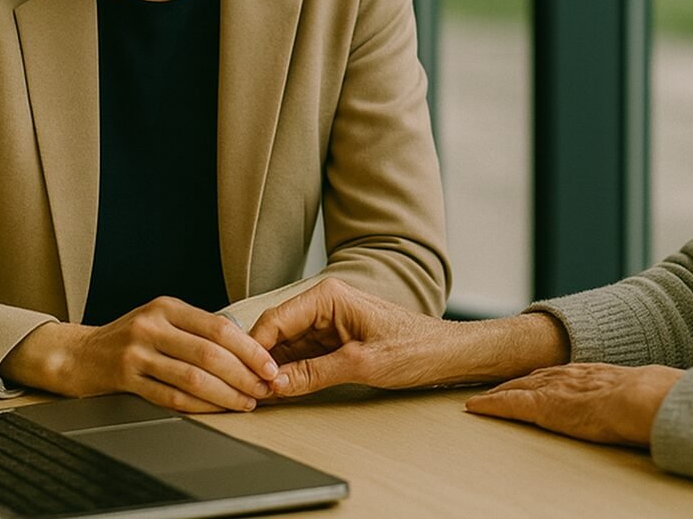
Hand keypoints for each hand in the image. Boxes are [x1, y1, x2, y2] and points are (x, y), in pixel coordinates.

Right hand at [0, 297, 279, 412]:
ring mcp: (136, 353)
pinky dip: (200, 406)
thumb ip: (195, 328)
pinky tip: (216, 410)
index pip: (219, 326)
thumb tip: (247, 347)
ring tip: (246, 402)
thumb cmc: (128, 338)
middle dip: (243, 374)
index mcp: (167, 307)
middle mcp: (152, 326)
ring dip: (225, 394)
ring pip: (192, 377)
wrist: (77, 354)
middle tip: (264, 387)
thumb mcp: (160, 320)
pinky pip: (171, 397)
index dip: (249, 348)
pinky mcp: (125, 379)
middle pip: (209, 353)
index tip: (269, 364)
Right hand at [249, 279, 455, 395]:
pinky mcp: (331, 342)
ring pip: (283, 346)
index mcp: (328, 297)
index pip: (275, 320)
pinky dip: (287, 373)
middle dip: (258, 361)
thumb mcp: (362, 364)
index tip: (247, 377)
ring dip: (270, 369)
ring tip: (257, 395)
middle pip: (274, 332)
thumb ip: (315, 373)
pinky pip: (299, 356)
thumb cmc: (416, 348)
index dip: (255, 350)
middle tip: (247, 391)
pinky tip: (277, 391)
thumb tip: (275, 384)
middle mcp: (323, 305)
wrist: (446, 354)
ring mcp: (325, 323)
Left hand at [464, 363, 684, 446]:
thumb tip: (646, 403)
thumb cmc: (647, 399)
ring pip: (515, 387)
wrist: (640, 398)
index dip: (540, 376)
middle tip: (492, 384)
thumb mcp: (636, 392)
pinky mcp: (541, 406)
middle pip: (530, 376)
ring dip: (496, 391)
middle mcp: (566, 375)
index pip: (557, 372)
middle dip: (511, 380)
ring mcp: (552, 389)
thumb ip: (628, 396)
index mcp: (589, 373)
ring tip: (480, 395)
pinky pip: (507, 404)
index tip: (529, 379)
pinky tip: (474, 407)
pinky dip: (489, 405)